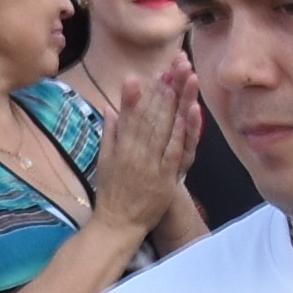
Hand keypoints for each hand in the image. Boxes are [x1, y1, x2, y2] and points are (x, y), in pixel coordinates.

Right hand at [85, 65, 200, 243]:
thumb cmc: (111, 192)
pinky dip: (181, 132)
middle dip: (160, 90)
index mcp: (120, 147)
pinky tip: (188, 113)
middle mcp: (134, 153)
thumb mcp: (105, 160)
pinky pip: (174, 151)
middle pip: (149, 117)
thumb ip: (109, 133)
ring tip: (180, 81)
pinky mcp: (165, 178)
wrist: (118, 224)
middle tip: (170, 68)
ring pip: (163, 129)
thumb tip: (109, 107)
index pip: (130, 116)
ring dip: (173, 103)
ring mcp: (151, 165)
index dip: (135, 94)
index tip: (137, 75)